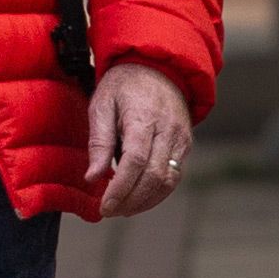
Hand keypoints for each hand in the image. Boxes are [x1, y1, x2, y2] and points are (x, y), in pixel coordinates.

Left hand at [85, 60, 192, 217]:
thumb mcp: (101, 105)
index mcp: (143, 117)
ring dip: (145, 201)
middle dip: (131, 200)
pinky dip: (157, 192)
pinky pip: (175, 176)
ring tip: (122, 209)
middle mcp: (167, 130)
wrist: (157, 66)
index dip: (120, 188)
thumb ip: (99, 142)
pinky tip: (139, 198)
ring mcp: (180, 138)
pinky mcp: (185, 145)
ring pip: (168, 181)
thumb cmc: (123, 86)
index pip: (135, 161)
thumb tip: (93, 177)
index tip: (105, 206)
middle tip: (110, 211)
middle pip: (153, 176)